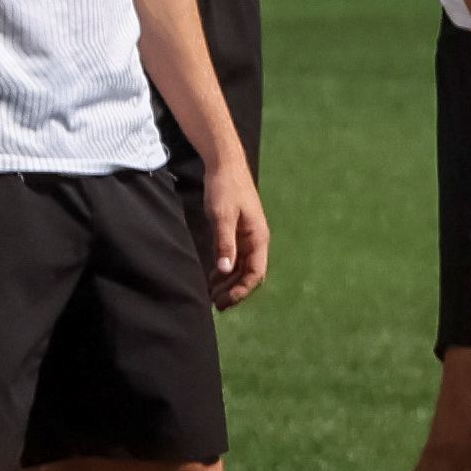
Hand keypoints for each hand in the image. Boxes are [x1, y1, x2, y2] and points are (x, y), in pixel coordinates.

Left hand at [204, 165, 272, 307]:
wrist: (225, 165)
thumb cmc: (226, 189)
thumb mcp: (223, 216)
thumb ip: (225, 244)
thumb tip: (226, 270)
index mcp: (258, 238)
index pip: (255, 273)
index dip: (242, 289)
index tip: (225, 301)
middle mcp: (255, 240)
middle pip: (249, 274)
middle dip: (234, 291)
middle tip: (216, 305)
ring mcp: (246, 237)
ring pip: (241, 267)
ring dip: (229, 283)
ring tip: (212, 296)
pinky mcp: (236, 232)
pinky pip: (233, 257)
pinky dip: (224, 270)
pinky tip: (212, 278)